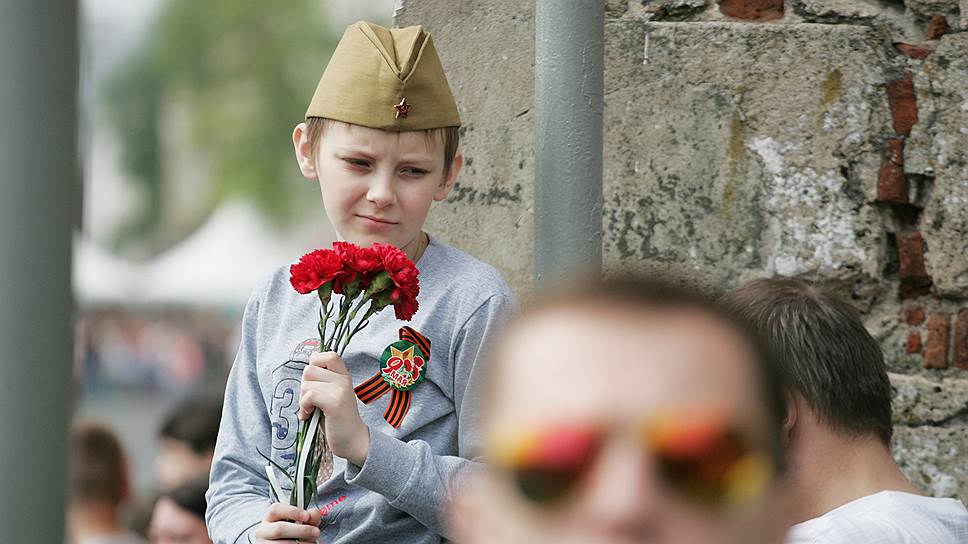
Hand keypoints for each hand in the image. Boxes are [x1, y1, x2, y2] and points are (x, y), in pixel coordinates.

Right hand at [253, 502, 320, 542]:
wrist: (283, 542)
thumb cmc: (291, 530)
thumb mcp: (298, 520)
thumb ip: (308, 515)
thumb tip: (313, 514)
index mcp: (269, 517)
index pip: (275, 509)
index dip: (292, 511)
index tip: (307, 516)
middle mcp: (264, 531)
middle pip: (280, 529)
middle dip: (301, 530)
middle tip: (316, 532)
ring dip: (302, 543)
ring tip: (312, 542)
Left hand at [300, 351, 370, 465]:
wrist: (352, 441)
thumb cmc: (336, 419)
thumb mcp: (332, 393)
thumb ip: (322, 380)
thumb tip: (305, 369)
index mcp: (343, 375)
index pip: (327, 355)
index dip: (314, 365)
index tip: (315, 382)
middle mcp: (344, 379)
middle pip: (309, 369)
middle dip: (304, 386)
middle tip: (311, 401)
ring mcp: (341, 390)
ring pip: (306, 383)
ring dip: (303, 399)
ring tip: (311, 409)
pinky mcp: (335, 403)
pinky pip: (309, 396)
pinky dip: (304, 407)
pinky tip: (309, 416)